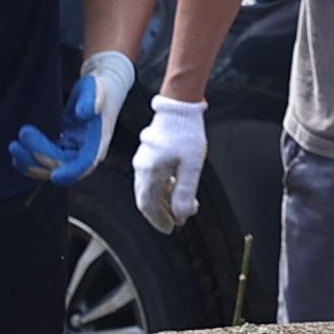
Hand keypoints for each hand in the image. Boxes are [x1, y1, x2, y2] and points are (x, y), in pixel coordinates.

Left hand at [9, 49, 136, 187]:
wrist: (102, 87)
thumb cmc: (101, 87)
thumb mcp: (97, 89)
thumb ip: (92, 100)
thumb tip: (84, 112)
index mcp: (98, 143)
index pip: (85, 164)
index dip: (70, 172)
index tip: (54, 176)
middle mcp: (86, 153)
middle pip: (62, 166)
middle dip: (39, 157)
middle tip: (20, 138)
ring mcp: (74, 153)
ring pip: (51, 167)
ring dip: (31, 162)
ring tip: (14, 147)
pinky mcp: (64, 149)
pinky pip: (47, 161)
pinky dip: (32, 162)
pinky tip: (17, 157)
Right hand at [132, 91, 207, 233]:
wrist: (180, 105)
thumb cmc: (186, 132)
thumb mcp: (191, 165)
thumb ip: (186, 192)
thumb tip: (182, 215)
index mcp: (149, 171)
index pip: (148, 205)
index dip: (159, 220)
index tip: (171, 228)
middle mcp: (142, 166)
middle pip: (147, 199)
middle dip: (162, 212)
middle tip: (178, 222)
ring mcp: (144, 159)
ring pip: (150, 188)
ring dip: (165, 200)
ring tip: (183, 206)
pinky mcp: (149, 153)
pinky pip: (153, 177)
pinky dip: (164, 187)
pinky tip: (177, 188)